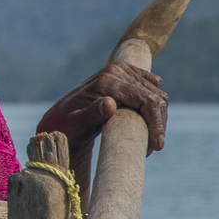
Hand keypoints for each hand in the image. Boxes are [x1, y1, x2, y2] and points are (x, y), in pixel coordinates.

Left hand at [37, 60, 167, 157]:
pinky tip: (146, 122)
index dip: (156, 123)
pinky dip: (153, 105)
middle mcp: (116, 70)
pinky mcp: (126, 73)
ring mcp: (122, 69)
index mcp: (107, 81)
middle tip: (150, 148)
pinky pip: (152, 87)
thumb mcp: (76, 126)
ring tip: (146, 139)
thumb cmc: (66, 127)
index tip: (156, 146)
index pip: (146, 100)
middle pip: (155, 96)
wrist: (60, 119)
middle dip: (158, 123)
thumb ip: (91, 115)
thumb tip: (110, 104)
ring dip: (157, 117)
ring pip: (157, 93)